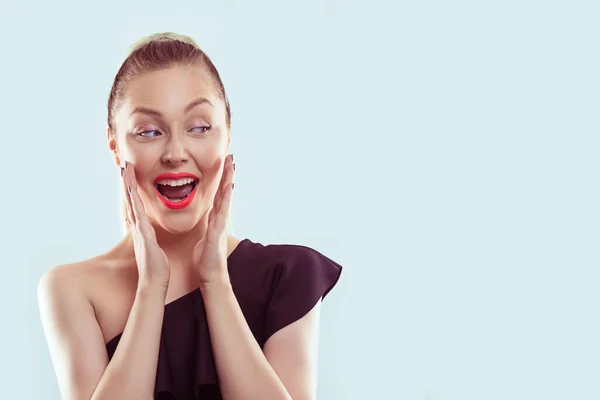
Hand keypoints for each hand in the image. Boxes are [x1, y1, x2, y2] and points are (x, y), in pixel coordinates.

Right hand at [122, 161, 169, 289]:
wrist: (155, 281)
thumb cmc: (156, 266)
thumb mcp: (153, 246)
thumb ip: (150, 237)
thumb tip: (148, 232)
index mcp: (141, 228)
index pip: (135, 204)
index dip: (131, 188)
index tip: (130, 173)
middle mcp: (137, 227)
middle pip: (130, 200)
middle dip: (126, 182)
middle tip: (123, 164)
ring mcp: (139, 231)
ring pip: (132, 204)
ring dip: (128, 187)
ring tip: (125, 171)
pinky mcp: (143, 237)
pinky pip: (138, 216)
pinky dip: (134, 204)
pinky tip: (132, 193)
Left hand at [192, 154, 234, 285]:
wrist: (211, 276)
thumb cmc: (206, 260)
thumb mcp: (204, 239)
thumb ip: (207, 229)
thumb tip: (208, 224)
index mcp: (214, 220)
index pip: (218, 195)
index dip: (221, 180)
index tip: (223, 164)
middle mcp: (220, 219)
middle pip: (225, 192)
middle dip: (228, 174)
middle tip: (231, 156)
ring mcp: (220, 224)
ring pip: (226, 198)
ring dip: (229, 181)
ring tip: (232, 166)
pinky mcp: (217, 231)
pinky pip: (221, 211)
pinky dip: (225, 199)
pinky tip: (228, 188)